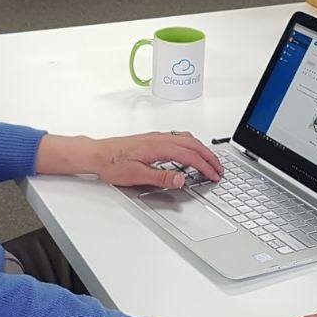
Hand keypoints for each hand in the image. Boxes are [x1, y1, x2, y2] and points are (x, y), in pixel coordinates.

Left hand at [36, 131, 222, 188]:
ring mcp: (157, 137)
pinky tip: (189, 152)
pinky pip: (179, 138)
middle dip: (209, 157)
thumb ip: (161, 178)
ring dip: (201, 149)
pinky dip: (191, 145)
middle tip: (219, 169)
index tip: (214, 176)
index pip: (190, 156)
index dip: (205, 166)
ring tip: (209, 161)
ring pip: (187, 139)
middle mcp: (160, 138)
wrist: (97, 154)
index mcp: (159, 146)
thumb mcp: (137, 175)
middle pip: (193, 144)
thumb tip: (182, 179)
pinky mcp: (153, 139)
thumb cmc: (112, 163)